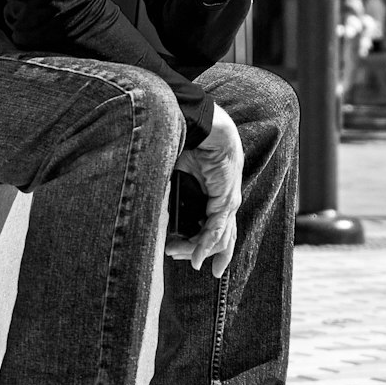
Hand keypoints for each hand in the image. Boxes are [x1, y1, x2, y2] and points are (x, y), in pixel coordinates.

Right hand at [164, 103, 242, 277]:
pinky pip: (217, 229)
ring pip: (218, 239)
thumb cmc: (192, 145)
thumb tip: (156, 209)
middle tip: (175, 255)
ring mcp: (229, 203)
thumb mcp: (180, 173)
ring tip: (176, 253)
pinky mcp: (227, 200)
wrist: (206, 127)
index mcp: (217, 196)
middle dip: (195, 252)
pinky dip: (205, 245)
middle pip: (219, 240)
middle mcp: (226, 203)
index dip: (203, 247)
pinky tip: (195, 256)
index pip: (216, 230)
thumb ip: (174, 192)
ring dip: (195, 249)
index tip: (185, 257)